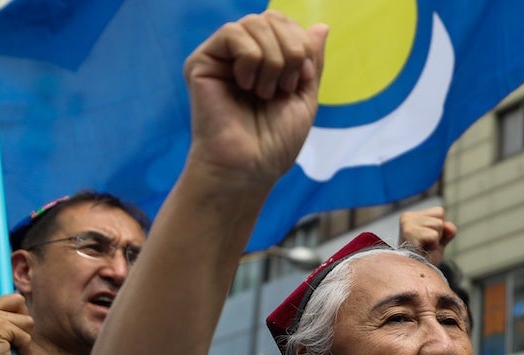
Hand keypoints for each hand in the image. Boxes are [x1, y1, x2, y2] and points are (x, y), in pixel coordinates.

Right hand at [182, 11, 327, 186]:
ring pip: (253, 23)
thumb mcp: (304, 96)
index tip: (302, 80)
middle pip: (271, 18)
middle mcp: (241, 55)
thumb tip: (321, 26)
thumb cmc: (275, 142)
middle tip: (285, 87)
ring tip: (265, 92)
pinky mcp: (201, 62)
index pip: (285, 24)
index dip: (301, 45)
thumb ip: (311, 60)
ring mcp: (220, 57)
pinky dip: (251, 59)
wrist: (250, 167)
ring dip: (272, 59)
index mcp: (265, 61)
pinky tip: (246, 86)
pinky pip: (233, 33)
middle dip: (291, 50)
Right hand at [398, 206, 456, 263]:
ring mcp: (407, 224)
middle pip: (439, 218)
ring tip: (424, 248)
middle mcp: (407, 217)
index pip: (439, 212)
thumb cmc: (424, 259)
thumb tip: (448, 226)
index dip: (440, 229)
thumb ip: (448, 231)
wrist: (415, 275)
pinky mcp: (409, 233)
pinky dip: (433, 246)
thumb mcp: (440, 242)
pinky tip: (422, 251)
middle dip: (438, 235)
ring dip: (435, 241)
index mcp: (412, 216)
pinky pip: (434, 235)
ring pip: (438, 225)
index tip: (428, 241)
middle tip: (426, 246)